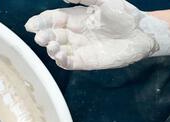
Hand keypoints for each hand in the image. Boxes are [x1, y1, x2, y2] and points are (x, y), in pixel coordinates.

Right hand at [25, 0, 169, 69]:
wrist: (141, 33)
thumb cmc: (124, 15)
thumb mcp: (104, 1)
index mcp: (74, 18)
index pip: (52, 20)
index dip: (41, 22)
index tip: (31, 25)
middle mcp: (72, 34)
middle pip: (51, 35)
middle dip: (43, 36)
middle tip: (40, 37)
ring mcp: (77, 48)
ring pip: (57, 50)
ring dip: (50, 49)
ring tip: (51, 46)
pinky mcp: (84, 61)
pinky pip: (68, 63)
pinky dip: (61, 61)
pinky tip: (59, 56)